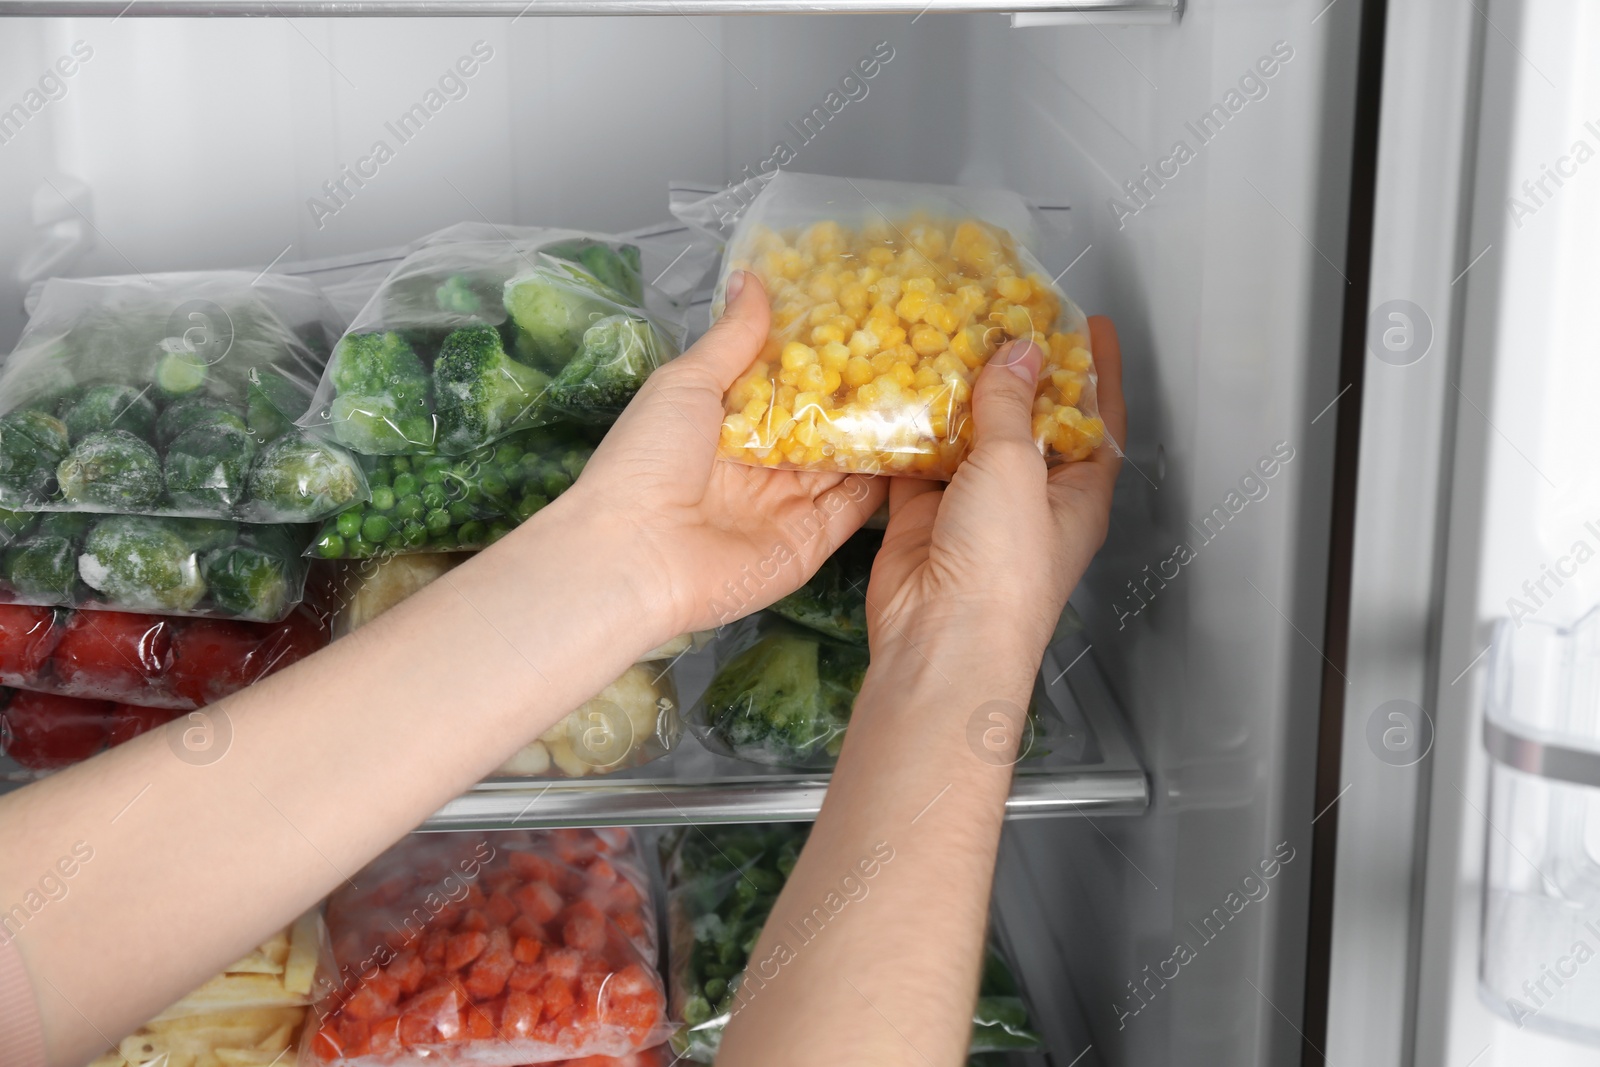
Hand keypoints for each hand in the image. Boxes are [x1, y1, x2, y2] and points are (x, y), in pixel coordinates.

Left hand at [562, 271, 886, 643]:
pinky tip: (917, 443)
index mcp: (725, 426)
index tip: (862, 318)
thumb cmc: (648, 461)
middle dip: (859, 393)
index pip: (785, 386)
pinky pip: (854, 507)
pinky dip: (883, 479)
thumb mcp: (687, 383)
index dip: (820, 356)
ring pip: (845, 463)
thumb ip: (732, 338)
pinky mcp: (809, 542)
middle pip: (820, 425)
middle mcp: (759, 466)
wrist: (637, 554)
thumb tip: (751, 277)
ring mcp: (786, 505)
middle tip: (909, 351)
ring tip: (925, 388)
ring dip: (878, 432)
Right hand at [866, 317, 1125, 662]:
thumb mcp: (1016, 467)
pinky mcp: (924, 515)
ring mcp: (975, 506)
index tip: (1093, 323)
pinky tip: (896, 387)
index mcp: (1078, 492)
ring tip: (943, 336)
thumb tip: (1019, 351)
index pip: (1098, 418)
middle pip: (1029, 421)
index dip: (1097, 370)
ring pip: (968, 437)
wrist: (939, 637)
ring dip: (956, 395)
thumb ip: (1011, 404)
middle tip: (998, 315)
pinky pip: (916, 461)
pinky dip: (906, 429)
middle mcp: (1030, 498)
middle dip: (1014, 372)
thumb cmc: (1002, 566)